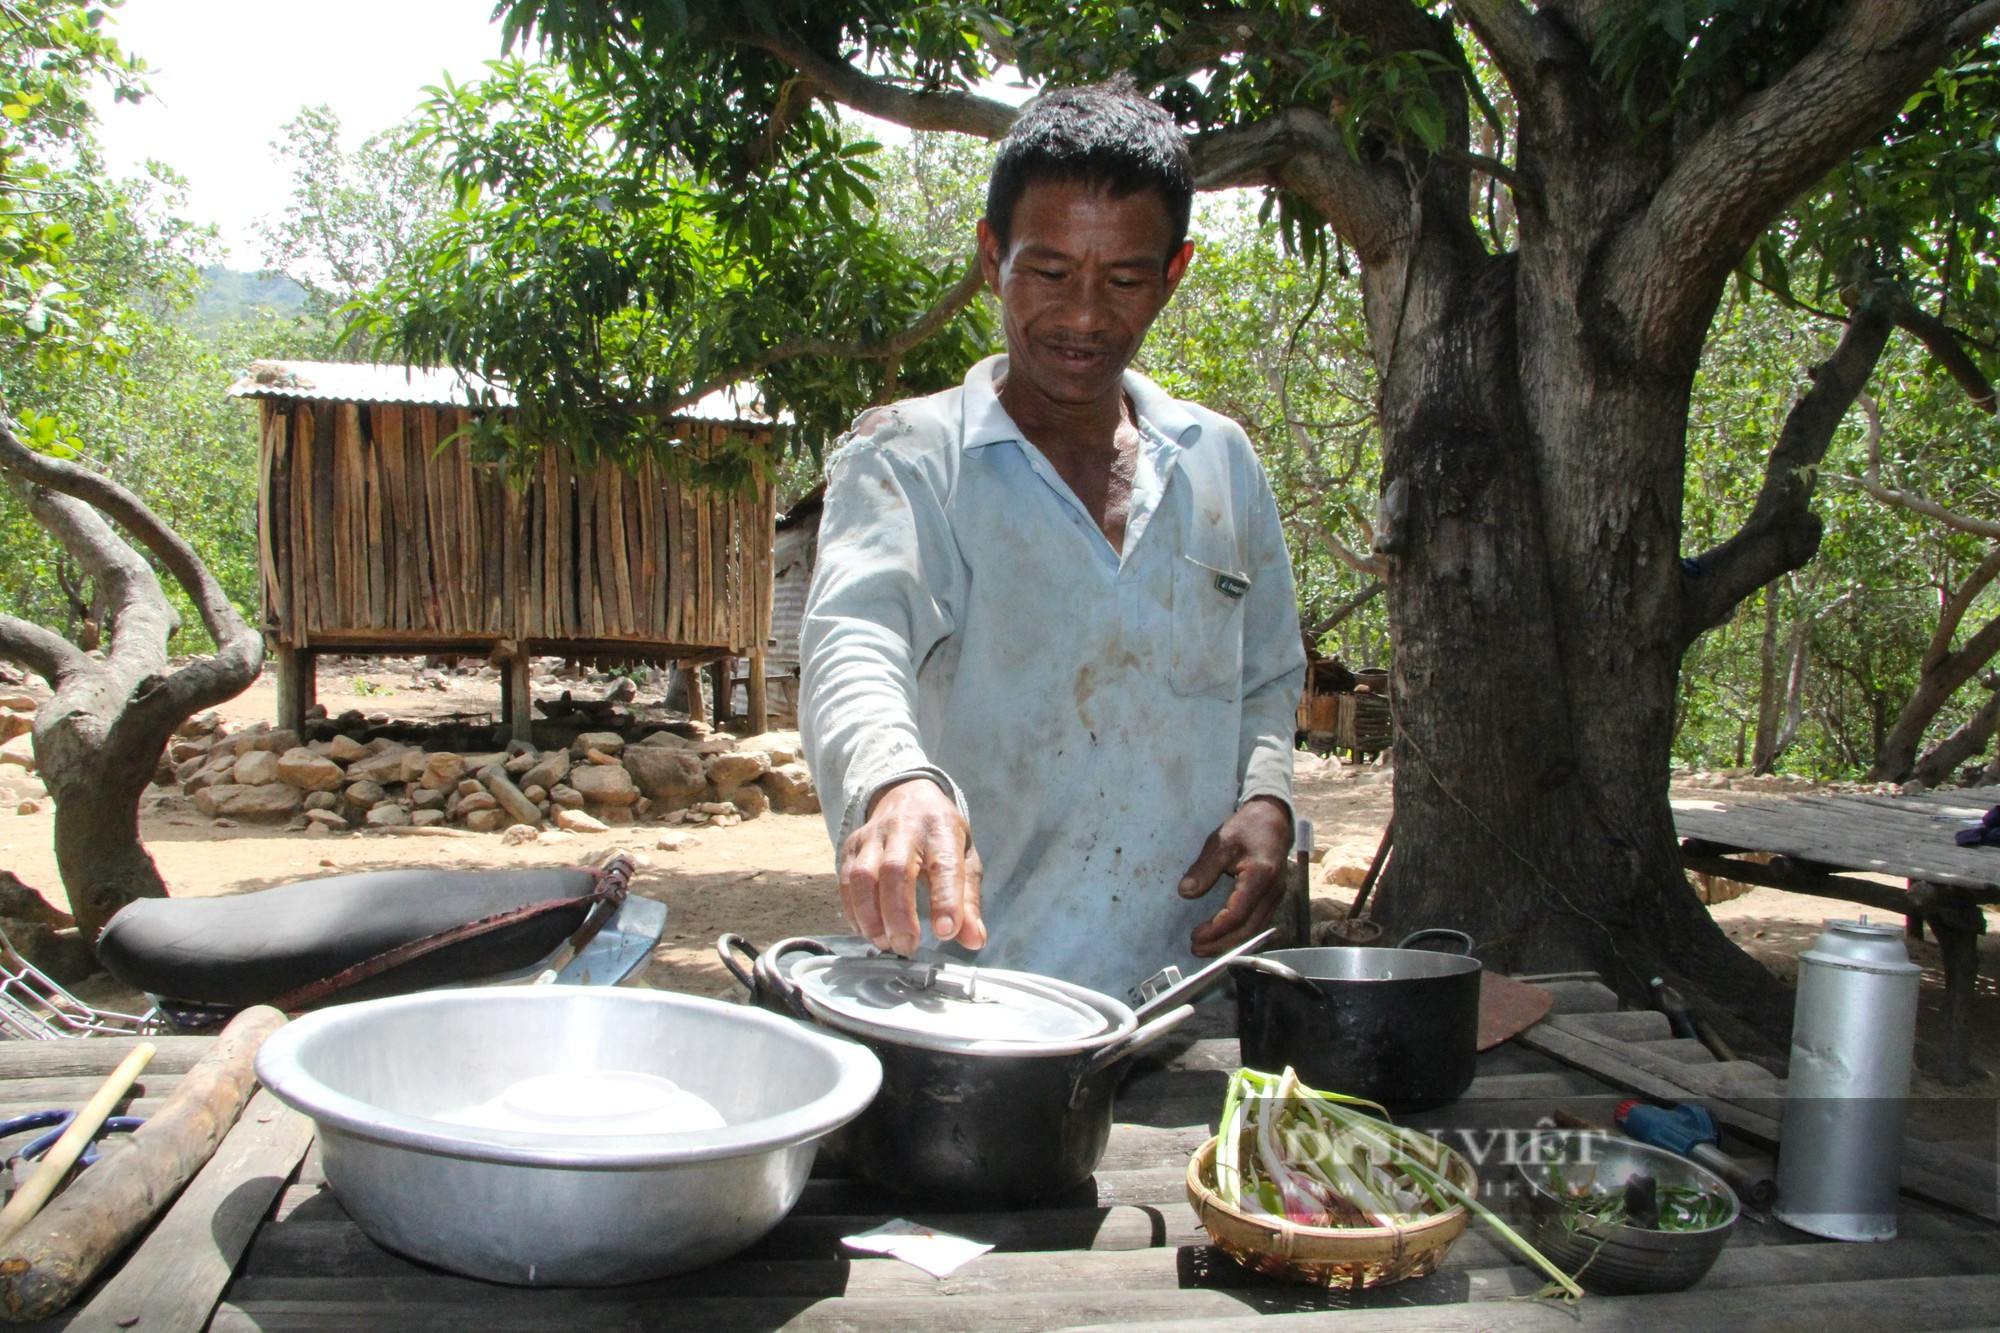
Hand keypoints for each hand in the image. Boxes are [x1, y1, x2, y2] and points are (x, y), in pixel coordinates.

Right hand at [839, 777, 986, 954]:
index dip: (946, 900)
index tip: (946, 933)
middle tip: (907, 946)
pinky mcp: (851, 846)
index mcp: (942, 831)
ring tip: (885, 943)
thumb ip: (969, 903)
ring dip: (871, 917)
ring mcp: (873, 836)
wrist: (908, 796)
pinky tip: (867, 931)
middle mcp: (905, 828)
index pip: (944, 865)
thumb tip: (974, 941)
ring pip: (863, 876)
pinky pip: (845, 882)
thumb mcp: (965, 861)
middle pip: (895, 870)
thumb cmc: (941, 837)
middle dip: (899, 915)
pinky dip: (853, 912)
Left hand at [1179, 796, 1293, 956]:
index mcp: (1260, 877)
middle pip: (1248, 930)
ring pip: (1255, 931)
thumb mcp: (1221, 842)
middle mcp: (1273, 892)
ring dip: (1231, 944)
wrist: (1273, 819)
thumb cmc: (1246, 827)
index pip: (1237, 914)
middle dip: (1221, 945)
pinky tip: (1224, 938)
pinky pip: (1258, 924)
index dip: (1215, 930)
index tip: (1195, 936)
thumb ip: (1204, 869)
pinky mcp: (1274, 898)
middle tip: (1196, 949)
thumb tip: (1185, 893)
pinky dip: (1240, 935)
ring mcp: (1276, 897)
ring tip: (1206, 948)